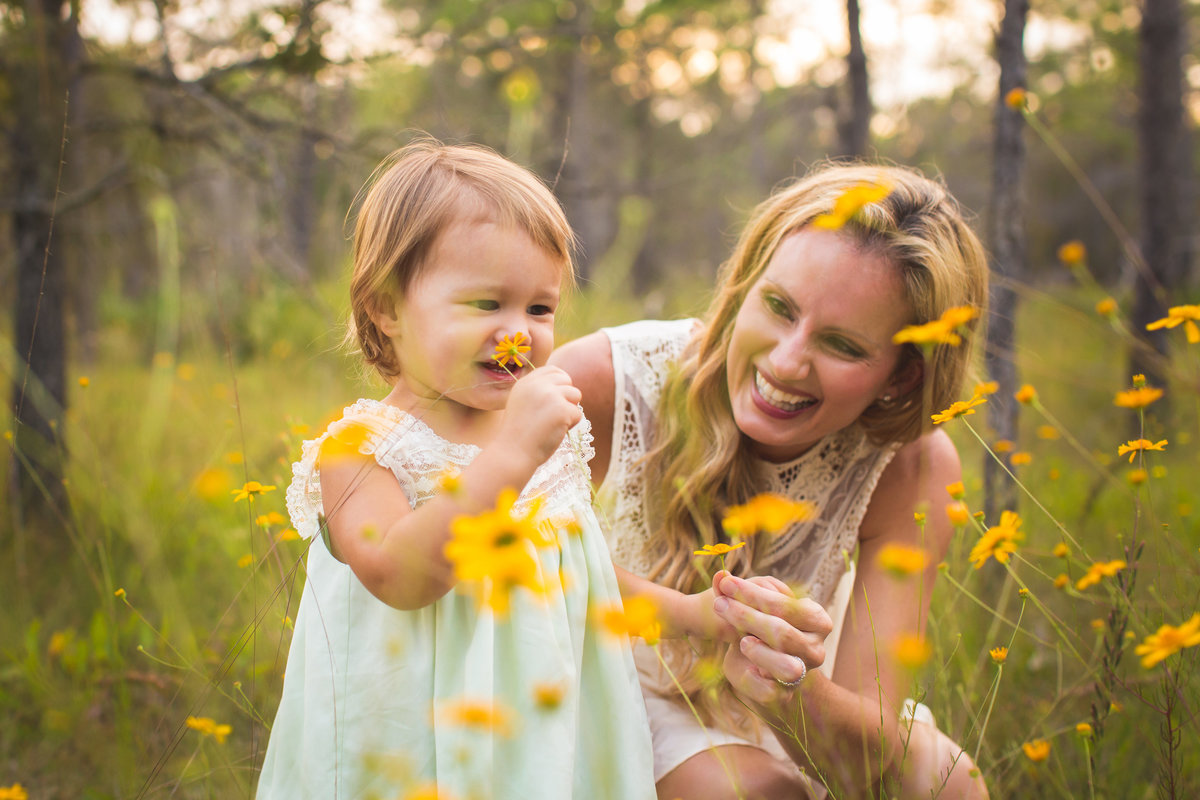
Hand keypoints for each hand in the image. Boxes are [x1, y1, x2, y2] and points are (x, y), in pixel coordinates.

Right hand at [500, 366, 582, 467]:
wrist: (513, 452)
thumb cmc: (518, 433)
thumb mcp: (521, 403)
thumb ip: (538, 391)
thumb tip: (563, 385)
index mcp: (526, 382)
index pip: (553, 370)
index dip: (561, 382)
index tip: (559, 397)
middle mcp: (538, 384)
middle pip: (567, 380)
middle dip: (566, 397)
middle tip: (554, 415)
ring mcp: (550, 395)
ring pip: (576, 395)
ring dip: (570, 411)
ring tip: (553, 424)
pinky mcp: (562, 409)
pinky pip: (578, 414)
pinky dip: (570, 425)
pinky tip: (554, 432)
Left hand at [712, 571, 831, 695]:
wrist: (755, 664)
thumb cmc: (755, 626)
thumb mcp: (746, 605)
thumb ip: (732, 592)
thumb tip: (720, 575)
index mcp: (816, 619)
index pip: (784, 605)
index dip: (753, 594)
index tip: (726, 584)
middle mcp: (816, 648)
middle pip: (782, 632)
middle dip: (747, 617)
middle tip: (720, 605)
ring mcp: (803, 674)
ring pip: (786, 666)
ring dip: (758, 651)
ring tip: (741, 641)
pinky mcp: (785, 695)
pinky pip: (769, 689)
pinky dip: (753, 676)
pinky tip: (744, 663)